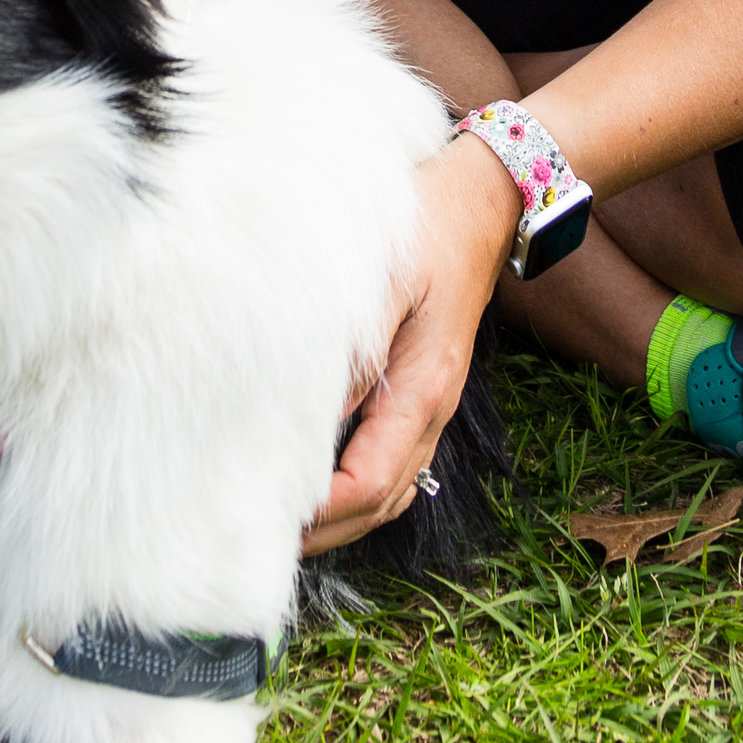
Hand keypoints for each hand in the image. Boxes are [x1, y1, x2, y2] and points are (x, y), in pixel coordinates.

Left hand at [302, 135, 517, 553]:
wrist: (481, 201)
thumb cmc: (427, 231)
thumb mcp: (385, 280)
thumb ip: (350, 349)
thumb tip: (311, 416)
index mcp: (423, 391)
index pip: (370, 481)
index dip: (320, 512)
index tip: (267, 517)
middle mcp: (431, 410)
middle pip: (381, 501)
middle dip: (325, 531)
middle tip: (260, 542)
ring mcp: (431, 404)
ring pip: (390, 488)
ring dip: (341, 516)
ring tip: (283, 525)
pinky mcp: (422, 390)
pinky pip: (392, 460)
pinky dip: (355, 486)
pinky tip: (317, 479)